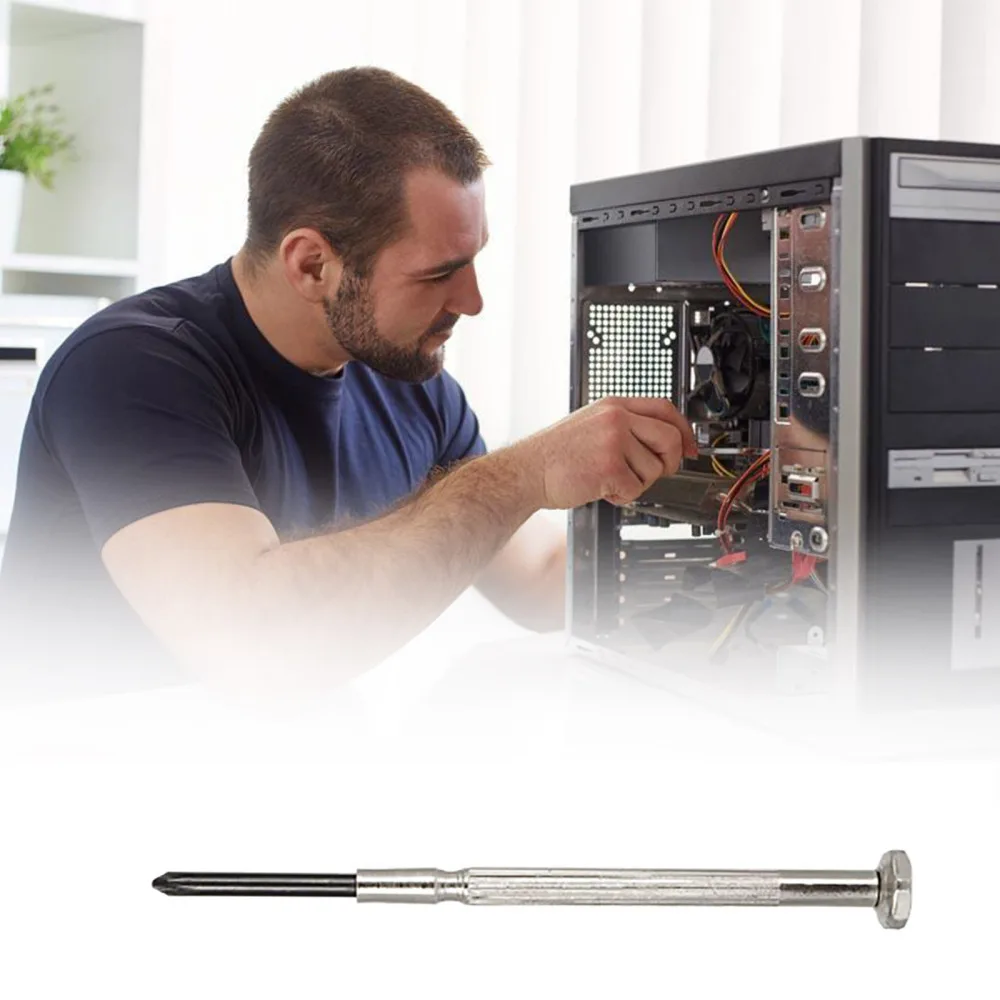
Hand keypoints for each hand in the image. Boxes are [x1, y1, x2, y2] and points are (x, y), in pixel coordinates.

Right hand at [511, 396, 697, 509]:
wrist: (526, 471)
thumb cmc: (554, 454)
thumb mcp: (590, 423)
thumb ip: (623, 425)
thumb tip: (660, 442)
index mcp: (613, 405)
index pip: (665, 409)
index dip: (683, 431)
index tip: (689, 448)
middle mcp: (616, 419)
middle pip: (670, 438)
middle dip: (668, 463)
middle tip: (654, 473)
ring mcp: (614, 441)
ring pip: (654, 469)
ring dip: (637, 483)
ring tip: (610, 480)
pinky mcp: (609, 467)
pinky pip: (636, 488)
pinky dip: (622, 496)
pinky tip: (602, 489)